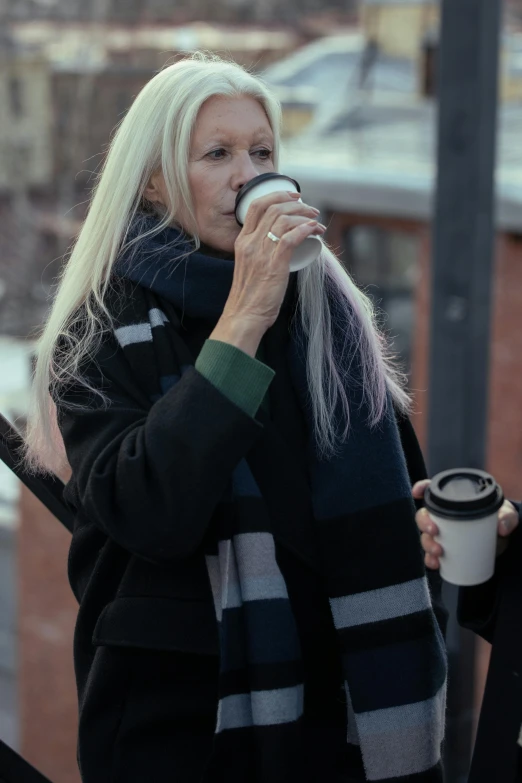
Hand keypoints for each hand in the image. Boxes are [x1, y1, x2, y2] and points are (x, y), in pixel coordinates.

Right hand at [213, 191, 324, 352]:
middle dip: (297, 204)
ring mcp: (261, 253)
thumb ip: (259, 253)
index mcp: (242, 241)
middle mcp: (250, 243)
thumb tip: (280, 244)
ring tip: (317, 223)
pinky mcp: (274, 265)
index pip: (257, 205)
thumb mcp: (249, 266)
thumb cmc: (250, 296)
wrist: (244, 316)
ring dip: (305, 216)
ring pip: (284, 219)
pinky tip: (314, 230)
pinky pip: (290, 238)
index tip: (295, 196)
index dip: (278, 194)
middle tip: (312, 210)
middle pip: (274, 208)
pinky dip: (305, 229)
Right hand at [412, 479, 518, 569]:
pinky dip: (430, 559)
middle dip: (424, 523)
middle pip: (423, 515)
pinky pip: (430, 554)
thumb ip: (507, 516)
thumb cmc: (498, 520)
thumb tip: (501, 528)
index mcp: (453, 501)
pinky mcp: (443, 550)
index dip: (421, 488)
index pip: (432, 490)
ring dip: (427, 544)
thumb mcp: (506, 514)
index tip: (417, 492)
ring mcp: (441, 534)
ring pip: (425, 536)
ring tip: (439, 552)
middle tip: (435, 532)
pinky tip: (435, 563)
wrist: (500, 542)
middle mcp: (442, 516)